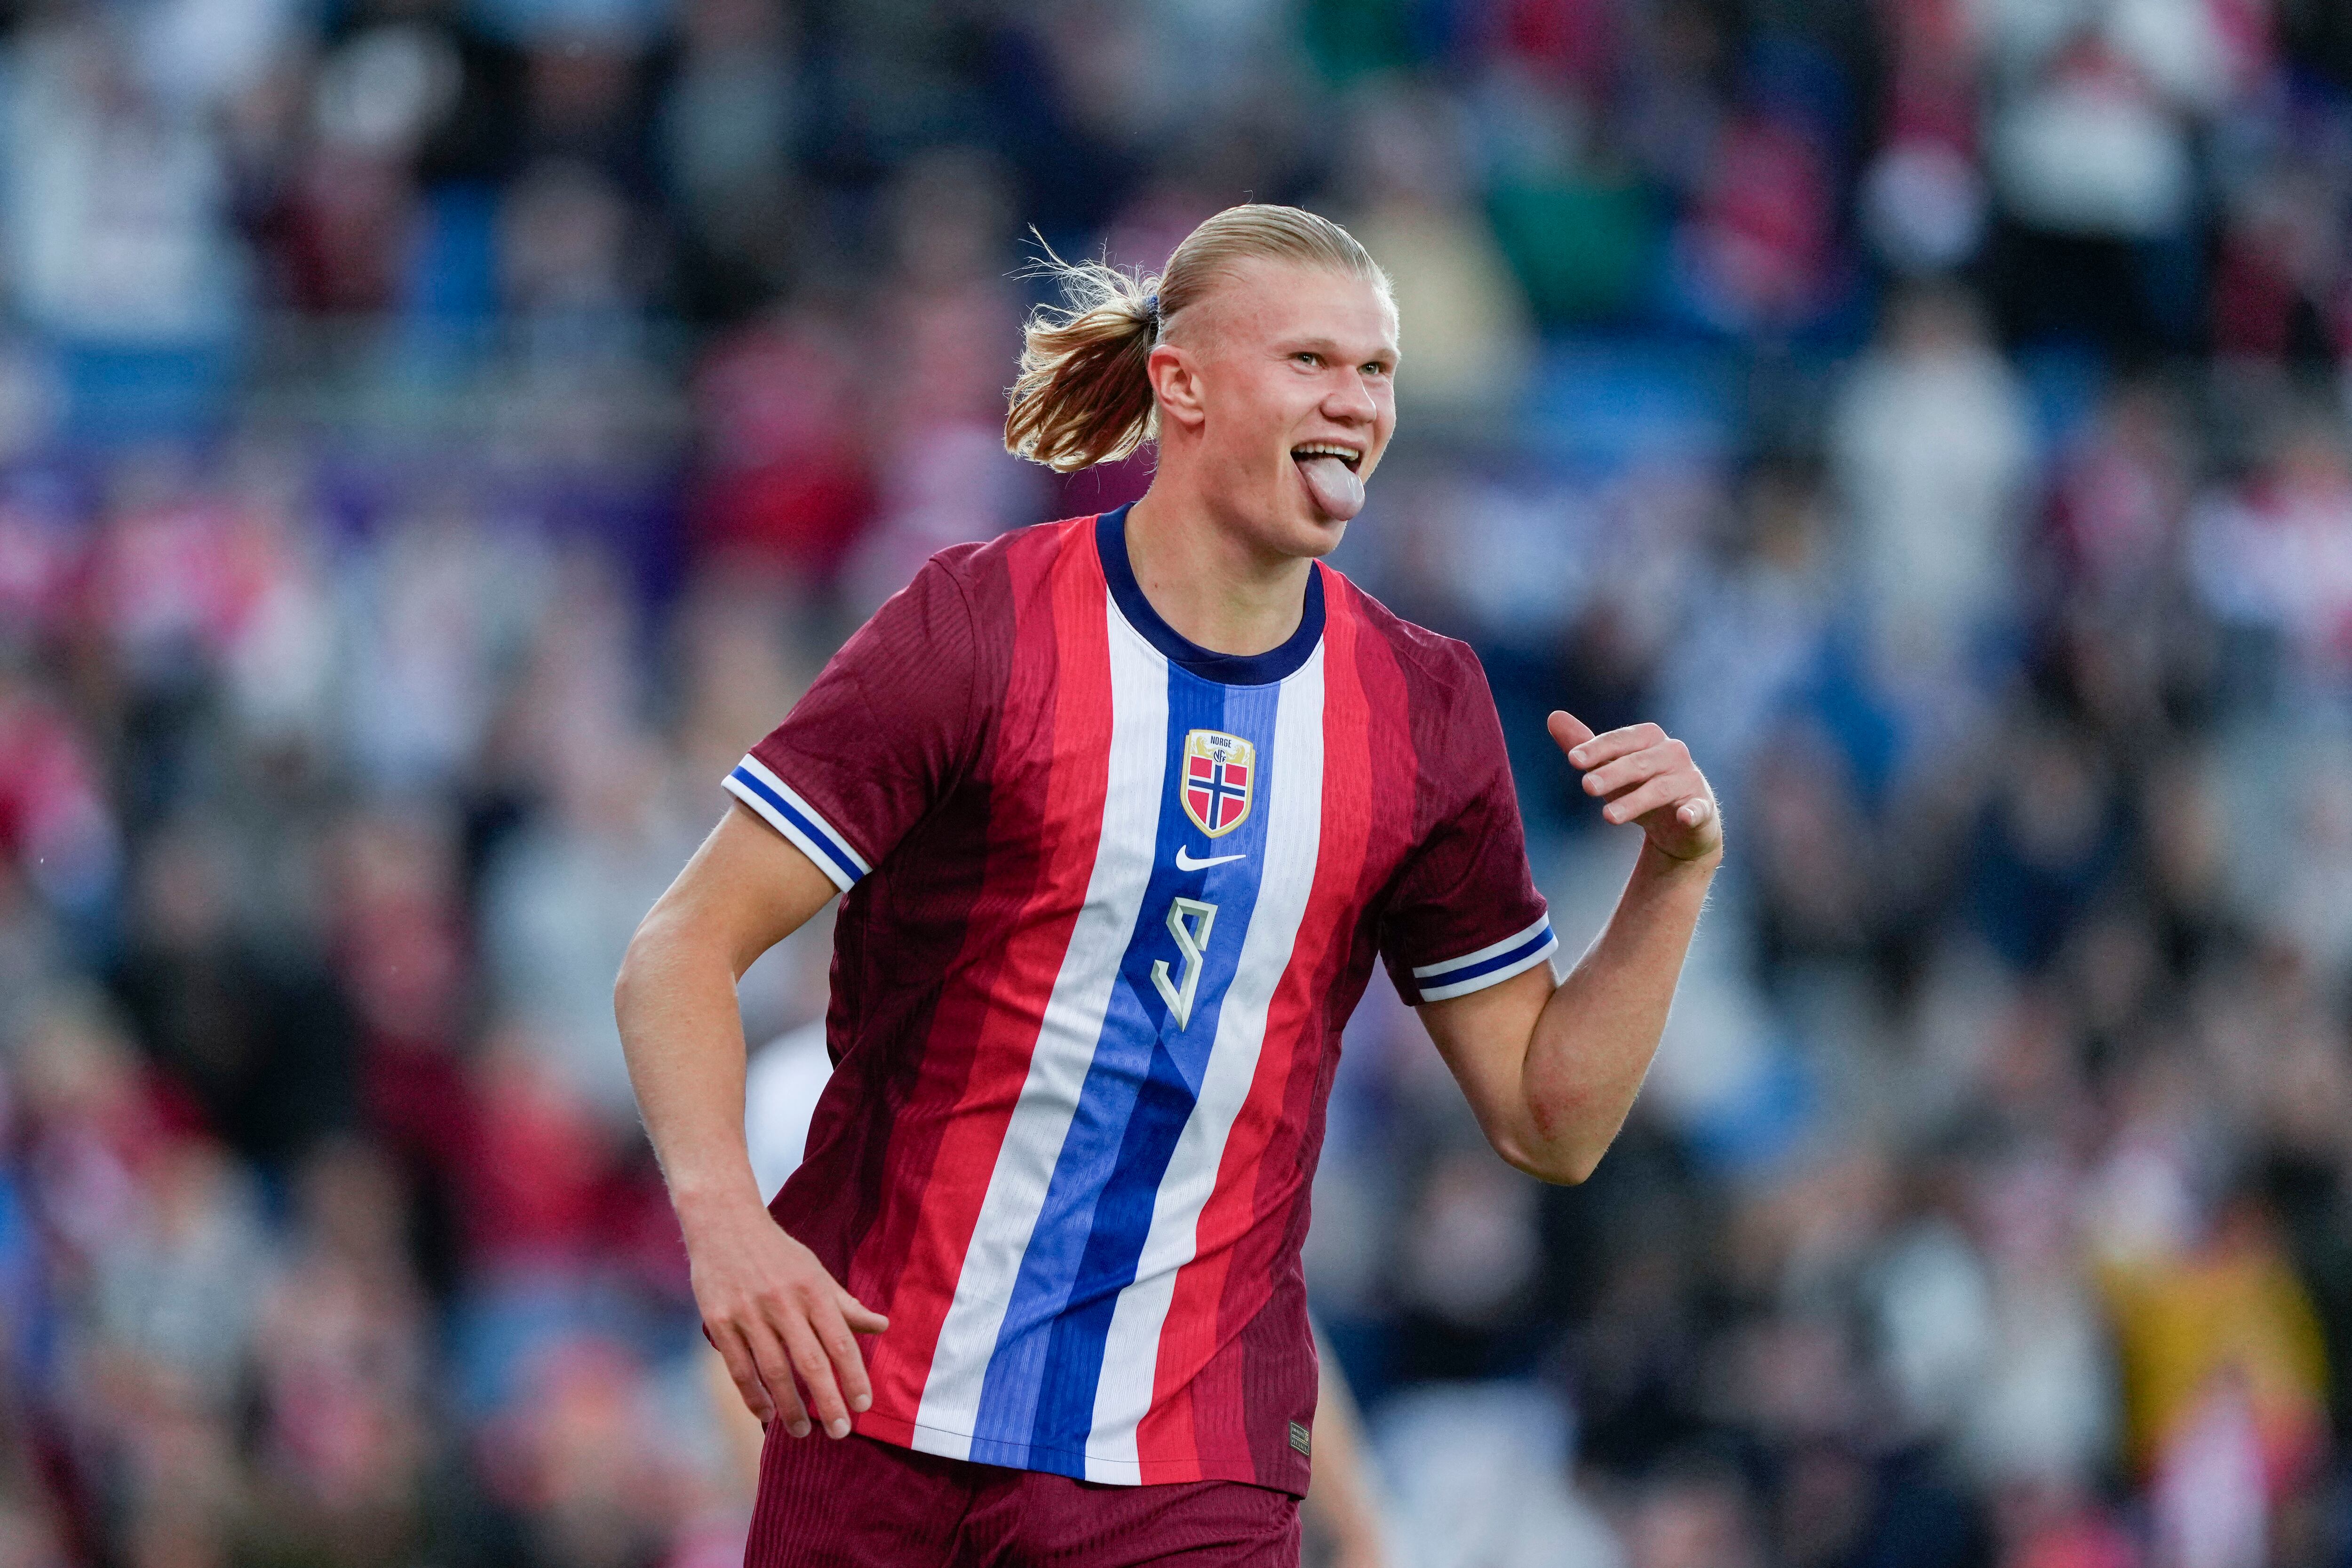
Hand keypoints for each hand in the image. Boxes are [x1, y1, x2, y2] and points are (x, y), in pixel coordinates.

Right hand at [682, 1193, 888, 1437]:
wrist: (723, 1224)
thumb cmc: (777, 1252)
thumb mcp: (816, 1271)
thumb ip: (846, 1304)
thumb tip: (882, 1326)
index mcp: (813, 1290)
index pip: (840, 1342)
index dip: (853, 1377)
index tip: (863, 1406)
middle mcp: (783, 1303)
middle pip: (810, 1362)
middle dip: (828, 1401)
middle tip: (839, 1432)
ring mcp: (749, 1314)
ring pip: (773, 1371)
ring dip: (789, 1407)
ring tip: (801, 1431)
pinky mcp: (719, 1321)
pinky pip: (739, 1368)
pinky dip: (753, 1396)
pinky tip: (766, 1414)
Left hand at [1549, 711, 1721, 864]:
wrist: (1679, 825)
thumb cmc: (1639, 787)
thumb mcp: (1609, 767)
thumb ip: (1583, 745)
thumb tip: (1553, 716)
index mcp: (1649, 738)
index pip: (1621, 739)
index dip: (1598, 748)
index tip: (1573, 760)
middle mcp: (1672, 754)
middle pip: (1639, 763)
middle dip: (1612, 774)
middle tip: (1586, 787)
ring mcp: (1689, 780)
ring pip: (1659, 789)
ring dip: (1634, 801)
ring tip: (1608, 816)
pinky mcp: (1702, 808)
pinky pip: (1697, 809)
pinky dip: (1692, 812)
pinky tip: (1683, 818)